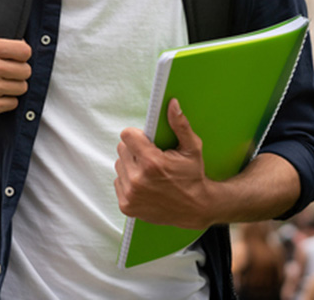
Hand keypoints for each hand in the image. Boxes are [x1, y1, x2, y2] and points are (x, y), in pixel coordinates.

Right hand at [0, 25, 31, 121]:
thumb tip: (13, 28)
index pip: (24, 51)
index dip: (22, 55)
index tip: (17, 58)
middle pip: (26, 70)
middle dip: (19, 72)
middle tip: (9, 73)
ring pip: (22, 87)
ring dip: (14, 87)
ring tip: (2, 84)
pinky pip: (13, 103)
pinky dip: (7, 101)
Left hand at [114, 99, 212, 229]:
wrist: (195, 209)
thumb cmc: (193, 176)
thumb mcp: (192, 148)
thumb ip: (180, 125)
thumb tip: (172, 103)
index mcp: (152, 163)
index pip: (126, 135)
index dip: (136, 135)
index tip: (146, 140)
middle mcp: (138, 180)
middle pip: (121, 149)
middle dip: (134, 150)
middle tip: (151, 157)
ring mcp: (131, 195)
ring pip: (119, 165)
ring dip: (130, 165)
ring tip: (148, 172)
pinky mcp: (126, 206)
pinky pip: (118, 181)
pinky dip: (128, 180)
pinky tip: (145, 184)